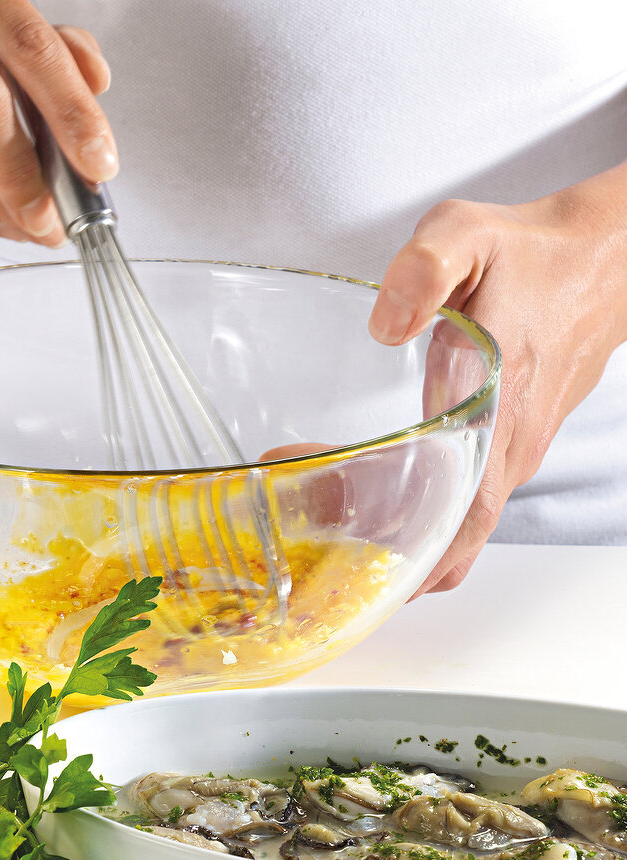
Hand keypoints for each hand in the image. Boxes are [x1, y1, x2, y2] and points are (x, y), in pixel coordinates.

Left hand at [368, 162, 626, 593]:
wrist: (604, 257)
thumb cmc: (529, 252)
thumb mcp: (467, 235)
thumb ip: (424, 270)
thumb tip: (386, 326)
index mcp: (500, 412)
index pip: (460, 516)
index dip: (406, 552)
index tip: (347, 565)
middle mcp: (510, 448)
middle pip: (453, 542)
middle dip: (387, 566)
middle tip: (318, 567)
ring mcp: (514, 452)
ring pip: (460, 530)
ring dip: (402, 546)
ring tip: (329, 540)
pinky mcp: (510, 446)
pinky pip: (467, 505)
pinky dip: (425, 522)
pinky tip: (373, 509)